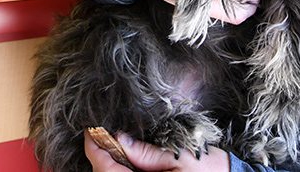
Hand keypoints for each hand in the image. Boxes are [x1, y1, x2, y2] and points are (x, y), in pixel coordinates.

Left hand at [84, 130, 229, 171]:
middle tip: (98, 134)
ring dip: (109, 164)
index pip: (107, 169)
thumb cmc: (210, 171)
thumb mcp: (180, 157)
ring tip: (110, 144)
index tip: (90, 131)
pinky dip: (121, 169)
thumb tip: (120, 140)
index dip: (95, 149)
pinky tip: (124, 157)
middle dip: (99, 156)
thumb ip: (147, 152)